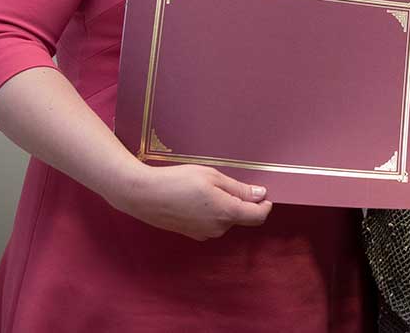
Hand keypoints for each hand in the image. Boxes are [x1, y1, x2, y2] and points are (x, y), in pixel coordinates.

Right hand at [107, 162, 272, 239]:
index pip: (257, 217)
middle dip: (243, 202)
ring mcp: (204, 233)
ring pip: (226, 220)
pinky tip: (199, 197)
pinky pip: (212, 223)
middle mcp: (218, 228)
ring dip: (226, 206)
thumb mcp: (212, 177)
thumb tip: (261, 195)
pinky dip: (213, 211)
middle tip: (229, 181)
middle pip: (241, 217)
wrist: (145, 195)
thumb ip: (238, 188)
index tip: (265, 194)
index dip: (265, 206)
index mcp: (226, 213)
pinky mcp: (193, 233)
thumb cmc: (179, 180)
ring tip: (209, 186)